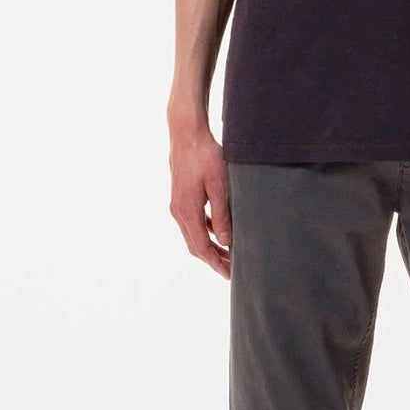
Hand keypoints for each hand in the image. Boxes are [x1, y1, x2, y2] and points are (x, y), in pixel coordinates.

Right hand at [169, 125, 232, 279]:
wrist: (186, 134)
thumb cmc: (205, 156)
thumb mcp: (219, 186)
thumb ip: (222, 215)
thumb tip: (225, 241)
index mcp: (187, 211)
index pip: (201, 247)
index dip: (215, 263)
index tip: (229, 274)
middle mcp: (178, 211)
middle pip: (195, 245)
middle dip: (213, 259)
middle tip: (232, 269)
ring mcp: (177, 204)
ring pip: (194, 235)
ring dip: (210, 246)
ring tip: (228, 254)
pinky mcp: (181, 197)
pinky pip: (193, 222)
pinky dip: (206, 232)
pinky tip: (219, 232)